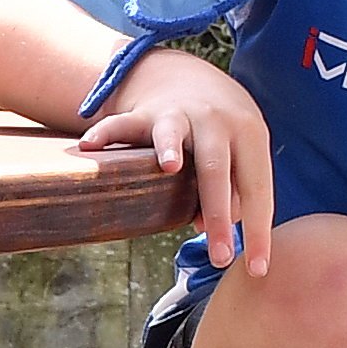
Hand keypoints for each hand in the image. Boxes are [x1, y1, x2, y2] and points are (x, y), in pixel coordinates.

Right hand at [78, 49, 272, 272]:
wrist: (193, 78)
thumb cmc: (222, 134)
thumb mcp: (239, 156)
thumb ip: (231, 192)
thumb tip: (208, 229)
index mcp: (249, 135)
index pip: (258, 189)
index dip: (259, 230)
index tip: (258, 269)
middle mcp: (215, 121)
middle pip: (217, 170)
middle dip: (219, 216)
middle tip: (221, 258)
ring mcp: (179, 114)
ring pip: (173, 134)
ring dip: (170, 148)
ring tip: (169, 167)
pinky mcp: (144, 113)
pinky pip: (122, 125)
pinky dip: (105, 134)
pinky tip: (87, 145)